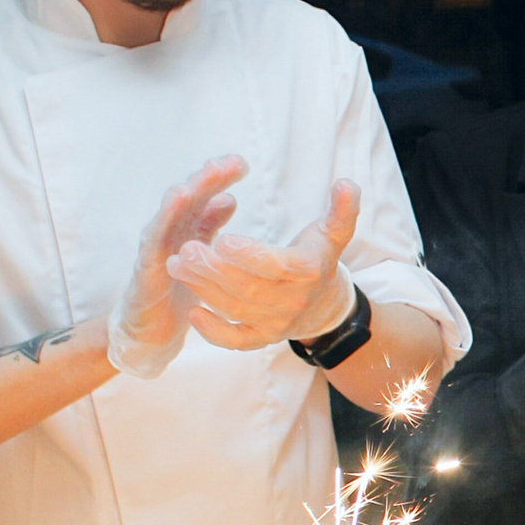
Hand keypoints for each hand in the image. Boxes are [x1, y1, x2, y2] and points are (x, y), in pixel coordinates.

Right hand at [108, 156, 245, 377]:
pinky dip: (161, 228)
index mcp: (187, 229)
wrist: (152, 330)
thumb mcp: (203, 257)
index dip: (220, 179)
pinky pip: (153, 248)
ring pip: (167, 218)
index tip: (241, 163)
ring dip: (180, 200)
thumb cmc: (178, 290)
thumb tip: (229, 197)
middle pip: (188, 200)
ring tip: (192, 185)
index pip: (205, 197)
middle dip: (205, 179)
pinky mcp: (145, 272)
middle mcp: (169, 232)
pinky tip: (170, 219)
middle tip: (226, 163)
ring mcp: (155, 249)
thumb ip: (210, 227)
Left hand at [168, 179, 362, 350]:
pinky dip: (214, 332)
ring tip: (178, 265)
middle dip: (215, 270)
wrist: (325, 306)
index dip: (250, 255)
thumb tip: (347, 183)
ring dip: (204, 289)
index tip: (222, 240)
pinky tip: (193, 312)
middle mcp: (293, 300)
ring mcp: (276, 322)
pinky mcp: (262, 338)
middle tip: (186, 250)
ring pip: (236, 308)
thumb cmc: (319, 259)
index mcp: (308, 271)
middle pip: (249, 287)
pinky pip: (236, 340)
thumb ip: (341, 210)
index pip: (277, 265)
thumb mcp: (334, 233)